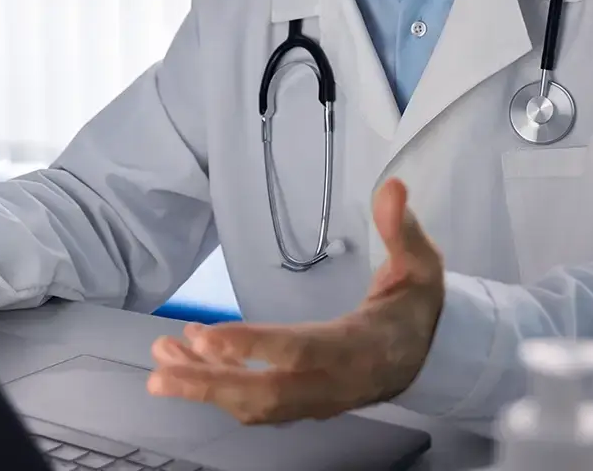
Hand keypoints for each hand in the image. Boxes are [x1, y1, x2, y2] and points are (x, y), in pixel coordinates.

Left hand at [146, 178, 444, 423]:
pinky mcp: (304, 404)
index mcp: (359, 347)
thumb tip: (393, 187)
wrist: (432, 356)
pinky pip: (255, 404)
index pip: (300, 351)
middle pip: (266, 394)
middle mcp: (333, 383)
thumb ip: (403, 229)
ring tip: (161, 361)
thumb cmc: (418, 307)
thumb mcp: (422, 264)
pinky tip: (187, 366)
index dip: (253, 347)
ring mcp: (317, 401)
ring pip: (254, 405)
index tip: (206, 337)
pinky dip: (217, 388)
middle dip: (209, 383)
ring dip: (203, 386)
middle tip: (160, 367)